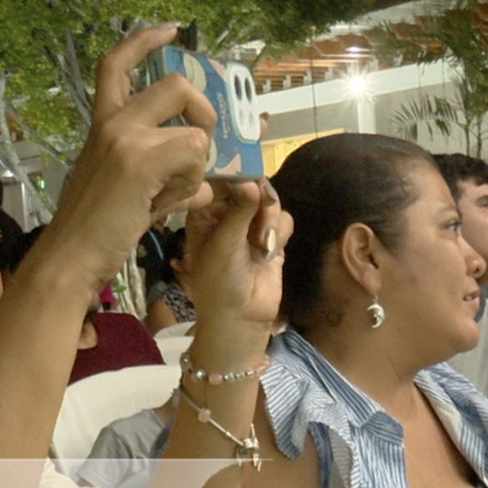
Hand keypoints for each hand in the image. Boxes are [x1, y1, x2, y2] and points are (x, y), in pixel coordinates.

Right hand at [39, 24, 216, 288]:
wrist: (71, 258)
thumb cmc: (95, 233)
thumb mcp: (133, 197)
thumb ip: (169, 183)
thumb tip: (209, 188)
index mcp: (102, 126)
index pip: (116, 64)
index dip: (144, 40)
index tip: (170, 31)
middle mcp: (112, 123)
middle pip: (175, 84)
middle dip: (204, 113)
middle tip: (199, 148)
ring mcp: (125, 138)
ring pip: (193, 127)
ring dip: (196, 165)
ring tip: (170, 196)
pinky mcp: (139, 160)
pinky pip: (193, 155)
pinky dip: (191, 184)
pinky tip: (165, 206)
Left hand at [181, 178, 290, 336]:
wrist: (241, 318)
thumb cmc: (220, 281)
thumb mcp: (224, 243)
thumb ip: (239, 210)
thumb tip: (252, 181)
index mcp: (205, 212)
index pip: (220, 180)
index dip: (235, 171)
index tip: (249, 168)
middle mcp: (227, 215)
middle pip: (250, 185)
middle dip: (259, 196)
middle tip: (263, 204)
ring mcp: (250, 226)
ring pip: (269, 201)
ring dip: (270, 217)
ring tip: (264, 240)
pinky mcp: (271, 238)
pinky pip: (282, 219)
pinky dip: (280, 231)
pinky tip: (271, 250)